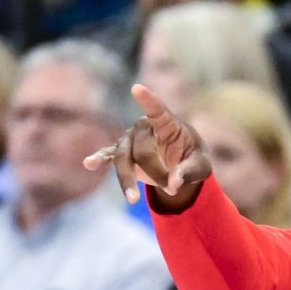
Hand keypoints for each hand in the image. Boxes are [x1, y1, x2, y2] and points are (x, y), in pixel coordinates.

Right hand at [82, 83, 212, 209]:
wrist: (180, 165)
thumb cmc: (193, 159)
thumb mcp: (201, 166)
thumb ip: (189, 173)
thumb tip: (174, 184)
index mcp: (168, 123)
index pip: (157, 110)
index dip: (148, 100)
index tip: (137, 88)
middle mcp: (144, 127)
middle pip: (142, 150)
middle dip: (157, 173)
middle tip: (172, 188)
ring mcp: (130, 139)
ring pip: (123, 158)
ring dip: (128, 180)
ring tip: (133, 200)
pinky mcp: (122, 153)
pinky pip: (108, 155)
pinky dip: (99, 159)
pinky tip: (89, 163)